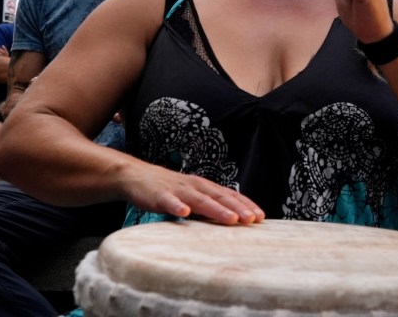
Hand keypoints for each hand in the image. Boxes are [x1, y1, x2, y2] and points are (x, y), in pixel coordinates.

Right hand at [122, 163, 264, 225]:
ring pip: (200, 200)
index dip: (245, 204)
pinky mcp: (159, 195)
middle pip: (219, 196)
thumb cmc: (168, 190)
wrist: (136, 176)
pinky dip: (177, 206)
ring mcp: (177, 190)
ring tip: (231, 219)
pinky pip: (169, 201)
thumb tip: (229, 220)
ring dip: (216, 209)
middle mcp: (194, 185)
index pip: (229, 194)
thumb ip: (208, 205)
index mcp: (203, 186)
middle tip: (253, 220)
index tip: (261, 216)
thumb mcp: (191, 196)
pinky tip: (184, 213)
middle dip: (237, 208)